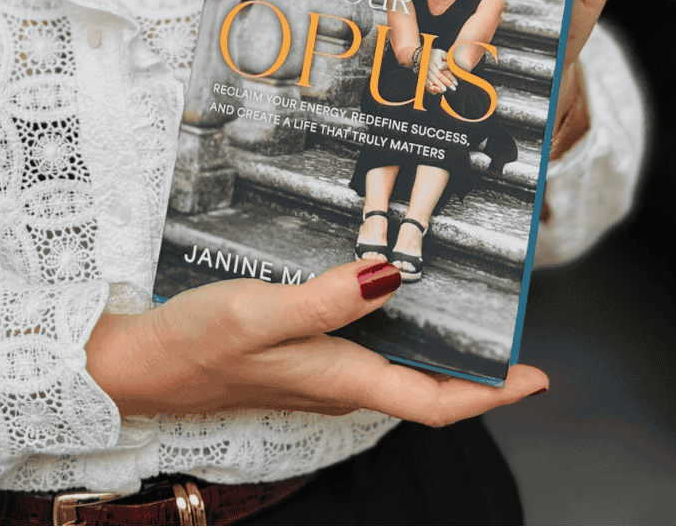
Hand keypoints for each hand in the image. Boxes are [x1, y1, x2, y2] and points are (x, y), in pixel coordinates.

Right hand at [86, 263, 547, 422]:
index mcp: (340, 377)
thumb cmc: (196, 345)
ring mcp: (315, 368)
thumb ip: (328, 297)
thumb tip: (393, 275)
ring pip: (394, 363)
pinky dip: (387, 320)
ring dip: (432, 342)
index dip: (490, 395)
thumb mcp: (263, 313)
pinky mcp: (294, 352)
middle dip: (472, 368)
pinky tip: (381, 288)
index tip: (536, 378)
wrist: (139, 365)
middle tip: (510, 333)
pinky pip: (360, 344)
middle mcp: (337, 379)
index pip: (432, 401)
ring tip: (464, 306)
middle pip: (422, 384)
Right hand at [424, 49, 456, 93]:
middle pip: (438, 75)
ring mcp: (425, 70)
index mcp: (435, 60)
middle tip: (453, 88)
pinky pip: (426, 82)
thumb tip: (452, 63)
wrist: (422, 56)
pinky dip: (430, 87)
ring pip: (432, 79)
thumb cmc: (434, 55)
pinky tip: (435, 92)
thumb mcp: (441, 53)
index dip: (450, 77)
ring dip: (438, 85)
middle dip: (446, 82)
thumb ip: (447, 57)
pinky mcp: (423, 75)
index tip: (456, 83)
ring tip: (444, 90)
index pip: (444, 70)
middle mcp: (430, 66)